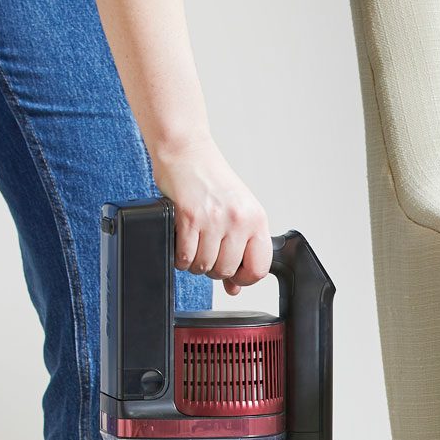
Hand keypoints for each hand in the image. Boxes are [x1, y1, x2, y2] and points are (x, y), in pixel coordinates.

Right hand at [152, 139, 270, 294]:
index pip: (259, 268)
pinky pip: (185, 257)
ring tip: (194, 246)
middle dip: (213, 270)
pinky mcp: (190, 217)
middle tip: (207, 254)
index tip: (234, 276)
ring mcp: (215, 219)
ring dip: (195, 264)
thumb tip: (234, 287)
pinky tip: (182, 244)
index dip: (244, 279)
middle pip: (227, 270)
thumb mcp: (236, 212)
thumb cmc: (211, 180)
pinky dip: (180, 258)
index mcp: (256, 219)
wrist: (187, 152)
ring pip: (204, 266)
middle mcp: (239, 220)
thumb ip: (239, 249)